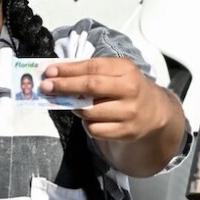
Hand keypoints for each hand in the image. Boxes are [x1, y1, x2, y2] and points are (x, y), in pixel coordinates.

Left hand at [40, 58, 172, 143]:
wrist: (154, 111)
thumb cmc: (127, 87)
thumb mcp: (116, 72)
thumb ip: (91, 71)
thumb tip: (58, 74)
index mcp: (126, 69)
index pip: (93, 67)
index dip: (69, 69)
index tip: (49, 71)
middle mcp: (130, 89)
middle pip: (91, 87)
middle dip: (64, 86)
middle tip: (45, 86)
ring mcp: (129, 112)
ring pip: (89, 111)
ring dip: (75, 108)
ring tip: (74, 104)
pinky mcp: (126, 132)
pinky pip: (95, 129)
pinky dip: (86, 124)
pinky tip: (90, 118)